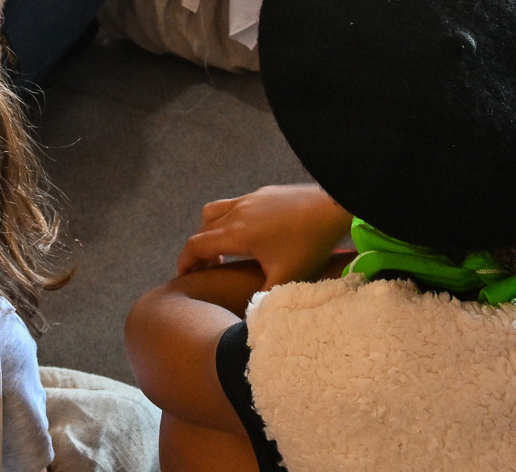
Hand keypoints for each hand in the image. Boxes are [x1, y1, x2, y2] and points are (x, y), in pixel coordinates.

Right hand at [176, 184, 352, 287]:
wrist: (333, 206)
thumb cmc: (310, 244)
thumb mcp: (286, 278)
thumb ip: (263, 300)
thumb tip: (250, 321)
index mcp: (236, 233)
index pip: (196, 245)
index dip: (184, 262)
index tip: (182, 278)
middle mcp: (237, 211)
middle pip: (202, 227)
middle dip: (198, 249)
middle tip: (206, 270)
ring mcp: (250, 198)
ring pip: (216, 211)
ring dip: (211, 231)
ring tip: (224, 251)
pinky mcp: (264, 193)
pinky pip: (235, 204)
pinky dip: (228, 220)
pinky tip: (250, 236)